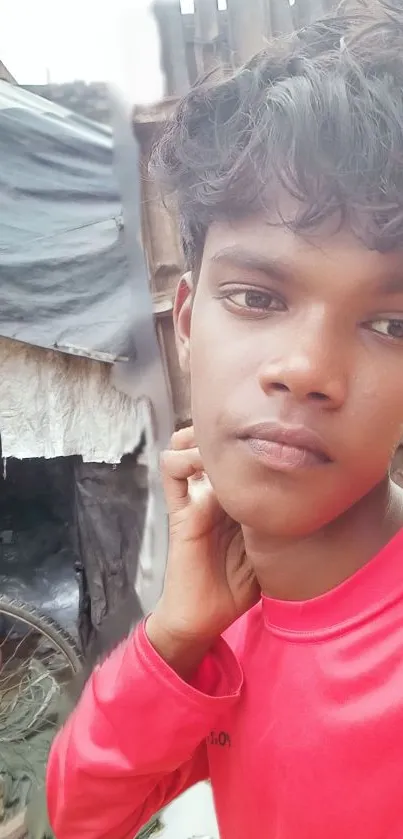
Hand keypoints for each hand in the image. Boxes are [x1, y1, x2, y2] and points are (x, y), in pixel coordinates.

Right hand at [147, 427, 259, 674]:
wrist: (204, 617)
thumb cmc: (238, 587)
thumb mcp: (269, 549)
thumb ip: (279, 521)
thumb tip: (309, 498)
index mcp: (236, 500)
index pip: (240, 457)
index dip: (253, 438)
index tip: (275, 429)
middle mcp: (213, 493)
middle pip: (212, 443)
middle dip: (228, 429)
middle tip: (250, 426)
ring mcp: (195, 499)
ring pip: (186, 447)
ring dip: (201, 437)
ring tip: (222, 441)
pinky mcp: (180, 512)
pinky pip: (172, 472)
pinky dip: (183, 458)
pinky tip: (204, 462)